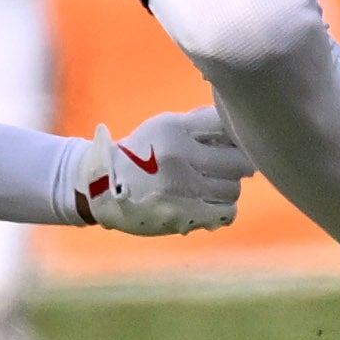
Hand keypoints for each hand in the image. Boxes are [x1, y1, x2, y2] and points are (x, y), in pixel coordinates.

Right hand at [73, 107, 254, 235]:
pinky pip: (227, 212)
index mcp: (173, 128)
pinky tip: (210, 202)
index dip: (236, 134)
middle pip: (239, 162)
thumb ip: (199, 123)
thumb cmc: (141, 154)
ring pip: (233, 189)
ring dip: (228, 188)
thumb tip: (237, 124)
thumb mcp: (163, 127)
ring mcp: (182, 187)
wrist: (101, 187)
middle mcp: (178, 155)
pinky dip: (223, 208)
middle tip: (229, 166)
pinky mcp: (184, 215)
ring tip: (213, 185)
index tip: (233, 141)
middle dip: (238, 164)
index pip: (225, 125)